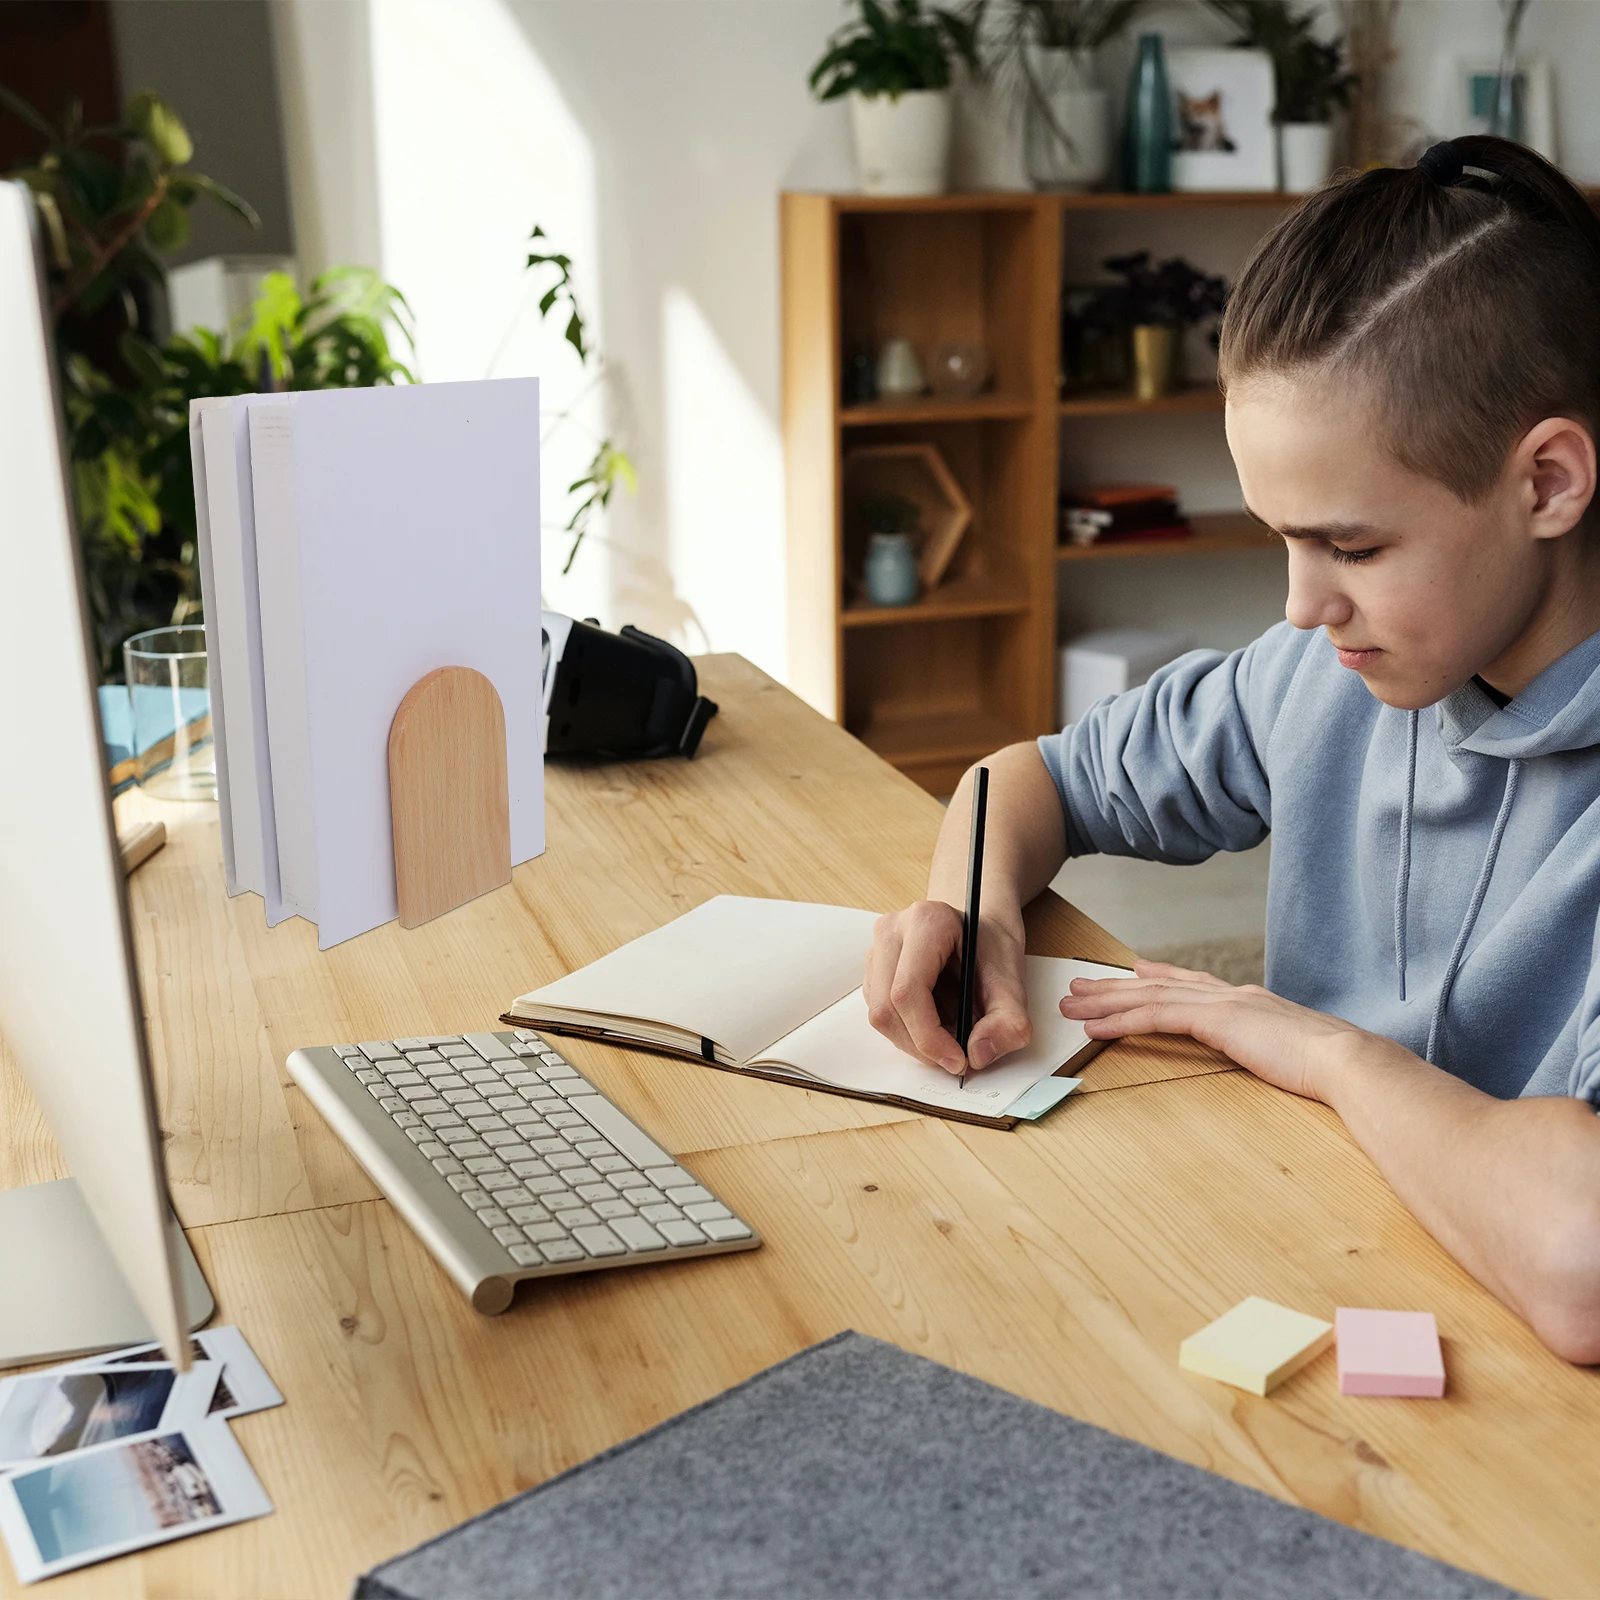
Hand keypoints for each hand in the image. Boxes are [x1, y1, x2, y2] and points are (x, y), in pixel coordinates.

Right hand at [864, 901, 1031, 1074]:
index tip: (958, 1060)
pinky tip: (935, 1024)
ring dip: (914, 1042)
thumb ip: (1008, 1020)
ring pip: (880, 1015)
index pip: (908, 991)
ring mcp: (877, 950)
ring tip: (950, 1037)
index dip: (929, 1036)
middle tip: (955, 1060)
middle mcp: (892, 932)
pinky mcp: (873, 971)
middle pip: (887, 1008)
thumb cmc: (992, 948)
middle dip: (921, 1046)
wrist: (981, 931)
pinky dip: (908, 1033)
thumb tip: (978, 1054)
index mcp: (926, 922)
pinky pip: (881, 1014)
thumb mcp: (1014, 981)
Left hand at [1057, 958, 1367, 1100]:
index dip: (1160, 976)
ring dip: (1105, 1001)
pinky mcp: (1215, 1020)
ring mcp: (1224, 1004)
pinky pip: (1155, 1017)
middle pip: (1160, 985)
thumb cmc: (1334, 1071)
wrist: (1350, 1062)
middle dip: (1116, 986)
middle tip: (1080, 985)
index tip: (1134, 970)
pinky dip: (1120, 1021)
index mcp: (1252, 1002)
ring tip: (1071, 1003)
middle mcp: (1233, 995)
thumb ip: (1276, 1050)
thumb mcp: (1296, 1055)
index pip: (1194, 984)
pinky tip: (1094, 1026)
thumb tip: (1276, 1059)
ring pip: (1149, 997)